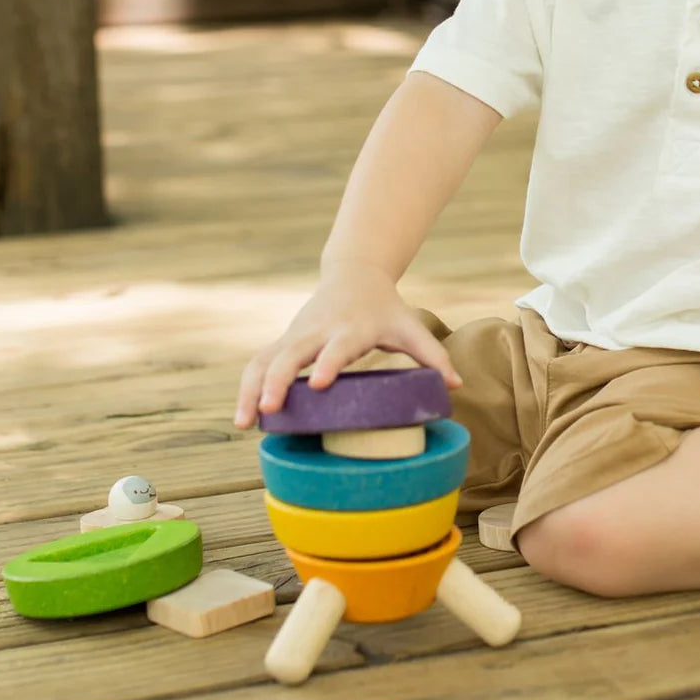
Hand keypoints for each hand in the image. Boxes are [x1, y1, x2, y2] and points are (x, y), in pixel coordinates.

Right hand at [233, 262, 461, 428]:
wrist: (354, 275)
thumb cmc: (385, 309)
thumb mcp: (410, 327)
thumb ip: (433, 355)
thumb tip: (456, 385)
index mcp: (350, 328)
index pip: (337, 346)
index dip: (328, 363)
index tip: (319, 383)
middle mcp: (317, 331)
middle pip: (290, 354)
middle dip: (277, 382)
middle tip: (269, 411)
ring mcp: (295, 336)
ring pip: (264, 360)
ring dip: (251, 390)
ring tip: (242, 424)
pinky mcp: (283, 342)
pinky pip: (258, 364)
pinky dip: (247, 387)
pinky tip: (242, 417)